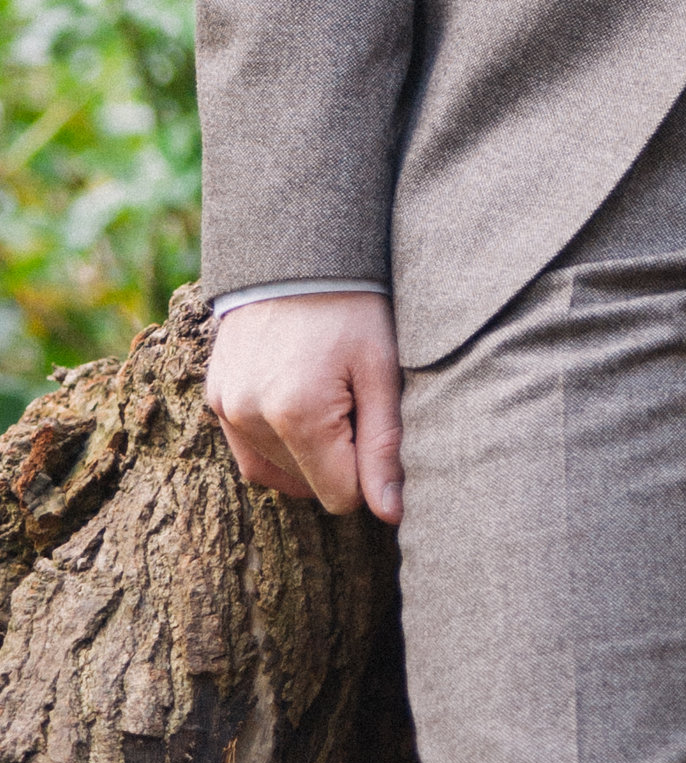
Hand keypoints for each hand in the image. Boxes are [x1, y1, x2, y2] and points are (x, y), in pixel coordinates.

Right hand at [205, 293, 403, 523]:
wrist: (298, 248)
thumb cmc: (353, 304)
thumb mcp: (382, 368)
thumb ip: (385, 446)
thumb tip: (391, 513)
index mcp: (297, 413)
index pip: (341, 496)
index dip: (369, 470)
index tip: (378, 421)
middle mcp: (250, 417)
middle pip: (308, 487)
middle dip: (339, 456)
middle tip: (354, 396)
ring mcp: (226, 408)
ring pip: (276, 474)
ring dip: (307, 454)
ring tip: (329, 396)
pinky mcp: (215, 397)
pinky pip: (249, 450)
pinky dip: (277, 443)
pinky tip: (300, 404)